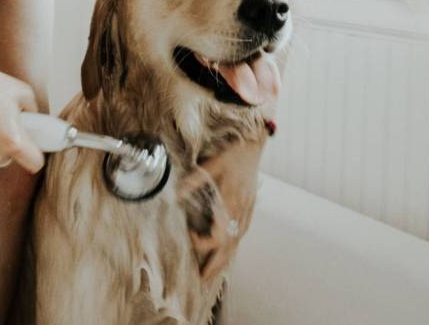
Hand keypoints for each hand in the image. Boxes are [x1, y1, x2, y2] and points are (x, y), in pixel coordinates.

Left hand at [179, 137, 263, 282]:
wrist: (253, 145)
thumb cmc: (232, 154)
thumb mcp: (211, 164)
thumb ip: (194, 181)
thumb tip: (175, 196)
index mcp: (231, 203)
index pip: (217, 236)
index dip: (203, 243)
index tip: (190, 238)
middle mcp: (240, 212)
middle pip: (228, 248)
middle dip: (215, 266)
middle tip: (202, 282)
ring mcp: (247, 212)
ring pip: (236, 243)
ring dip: (224, 260)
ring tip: (212, 275)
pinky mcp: (249, 209)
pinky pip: (240, 234)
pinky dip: (232, 247)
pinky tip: (225, 254)